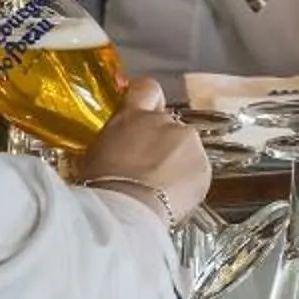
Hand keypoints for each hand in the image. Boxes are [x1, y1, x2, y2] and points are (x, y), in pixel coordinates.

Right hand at [78, 77, 211, 222]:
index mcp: (133, 116)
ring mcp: (188, 142)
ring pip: (185, 148)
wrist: (126, 209)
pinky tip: (172, 197)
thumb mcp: (94, 153)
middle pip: (168, 124)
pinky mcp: (204, 166)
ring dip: (176, 161)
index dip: (147, 97)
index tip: (144, 108)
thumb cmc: (100, 184)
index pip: (146, 88)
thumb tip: (115, 145)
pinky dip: (188, 181)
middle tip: (146, 166)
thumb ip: (113, 139)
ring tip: (158, 187)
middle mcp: (165, 121)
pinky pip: (197, 170)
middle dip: (160, 142)